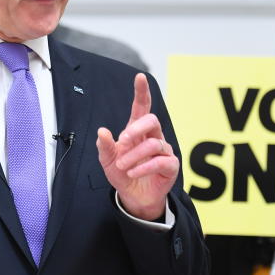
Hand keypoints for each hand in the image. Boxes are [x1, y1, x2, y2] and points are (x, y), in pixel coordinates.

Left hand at [97, 73, 178, 220]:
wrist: (133, 197)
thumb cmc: (122, 173)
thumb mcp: (108, 161)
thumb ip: (105, 147)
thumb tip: (103, 131)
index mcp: (137, 130)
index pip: (142, 107)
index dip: (142, 92)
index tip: (140, 77)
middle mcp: (153, 136)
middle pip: (152, 120)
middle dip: (137, 128)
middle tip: (123, 140)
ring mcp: (164, 150)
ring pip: (153, 143)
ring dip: (134, 156)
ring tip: (123, 166)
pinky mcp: (171, 165)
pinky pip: (161, 161)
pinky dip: (144, 167)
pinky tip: (133, 173)